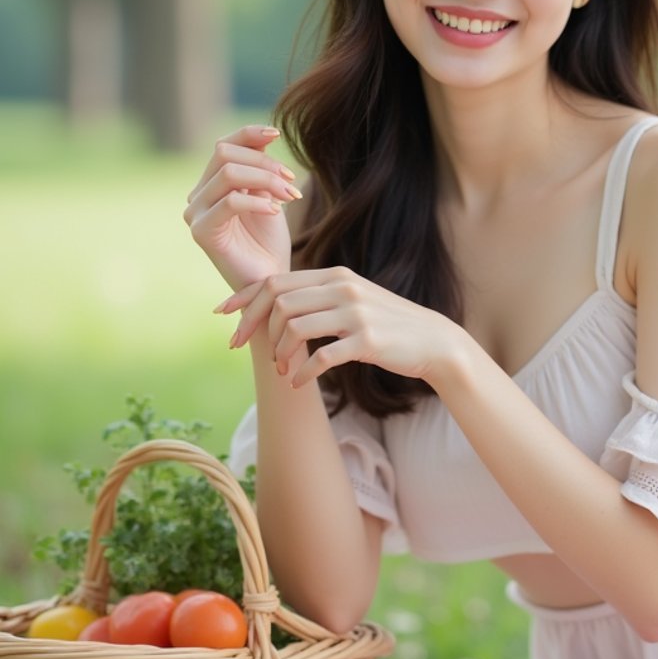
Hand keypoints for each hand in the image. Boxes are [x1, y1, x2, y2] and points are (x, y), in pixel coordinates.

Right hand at [184, 124, 299, 292]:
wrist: (268, 280)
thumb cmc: (268, 241)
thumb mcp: (268, 194)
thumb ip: (260, 166)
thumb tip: (266, 134)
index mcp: (210, 184)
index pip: (223, 145)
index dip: (248, 134)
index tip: (277, 134)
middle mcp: (197, 196)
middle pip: (225, 154)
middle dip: (264, 162)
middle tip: (291, 179)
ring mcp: (196, 213)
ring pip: (228, 174)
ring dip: (266, 179)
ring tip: (289, 194)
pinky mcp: (202, 232)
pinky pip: (230, 202)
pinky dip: (258, 201)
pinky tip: (276, 210)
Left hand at [215, 266, 463, 389]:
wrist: (432, 341)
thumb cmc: (387, 325)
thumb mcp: (352, 301)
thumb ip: (319, 298)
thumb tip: (276, 305)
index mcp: (336, 275)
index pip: (278, 279)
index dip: (246, 297)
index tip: (223, 314)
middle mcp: (344, 288)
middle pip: (280, 301)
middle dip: (255, 327)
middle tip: (247, 350)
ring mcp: (356, 313)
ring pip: (295, 326)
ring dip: (280, 352)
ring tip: (282, 368)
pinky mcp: (367, 341)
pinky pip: (321, 356)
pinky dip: (303, 371)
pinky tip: (298, 382)